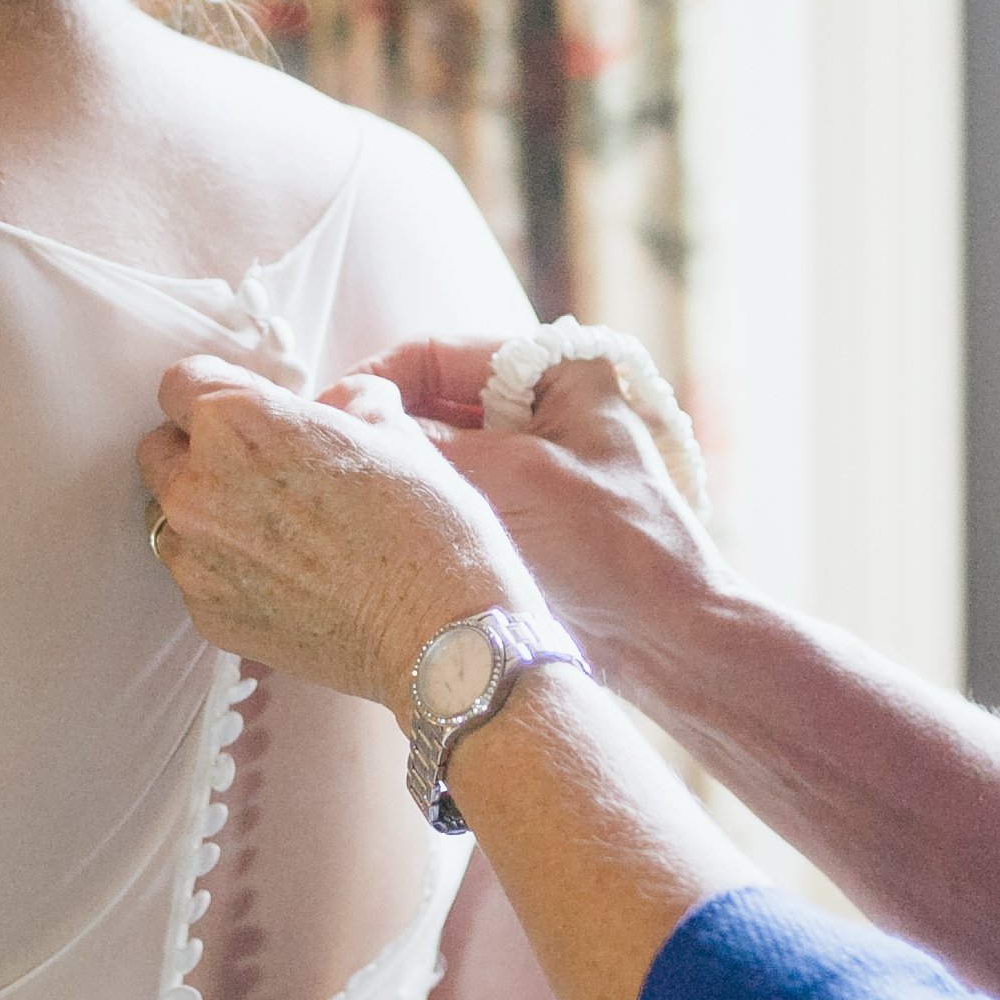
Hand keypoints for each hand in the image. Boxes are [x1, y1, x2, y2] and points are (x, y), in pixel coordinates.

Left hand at [137, 354, 545, 721]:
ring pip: (170, 516)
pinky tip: (279, 575)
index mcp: (236, 424)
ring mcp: (195, 558)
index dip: (215, 388)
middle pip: (160, 449)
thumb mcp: (393, 430)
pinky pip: (195, 574)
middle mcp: (197, 488)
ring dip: (204, 511)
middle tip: (255, 466)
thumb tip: (334, 404)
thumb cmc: (424, 525)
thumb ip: (345, 400)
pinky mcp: (206, 615)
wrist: (441, 635)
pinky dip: (222, 567)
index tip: (242, 404)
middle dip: (196, 449)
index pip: (179, 383)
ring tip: (267, 527)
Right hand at [354, 338, 738, 686]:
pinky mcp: (524, 509)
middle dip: (381, 430)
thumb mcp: (507, 481)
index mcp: (558, 370)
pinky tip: (387, 528)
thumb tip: (345, 417)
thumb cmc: (610, 552)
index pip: (435, 354)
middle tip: (326, 464)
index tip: (326, 421)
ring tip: (349, 498)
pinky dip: (422, 505)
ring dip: (399, 472)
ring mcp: (533, 459)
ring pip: (437, 450)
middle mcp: (543, 404)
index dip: (373, 383)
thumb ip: (422, 444)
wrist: (674, 644)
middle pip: (431, 401)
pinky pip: (455, 492)